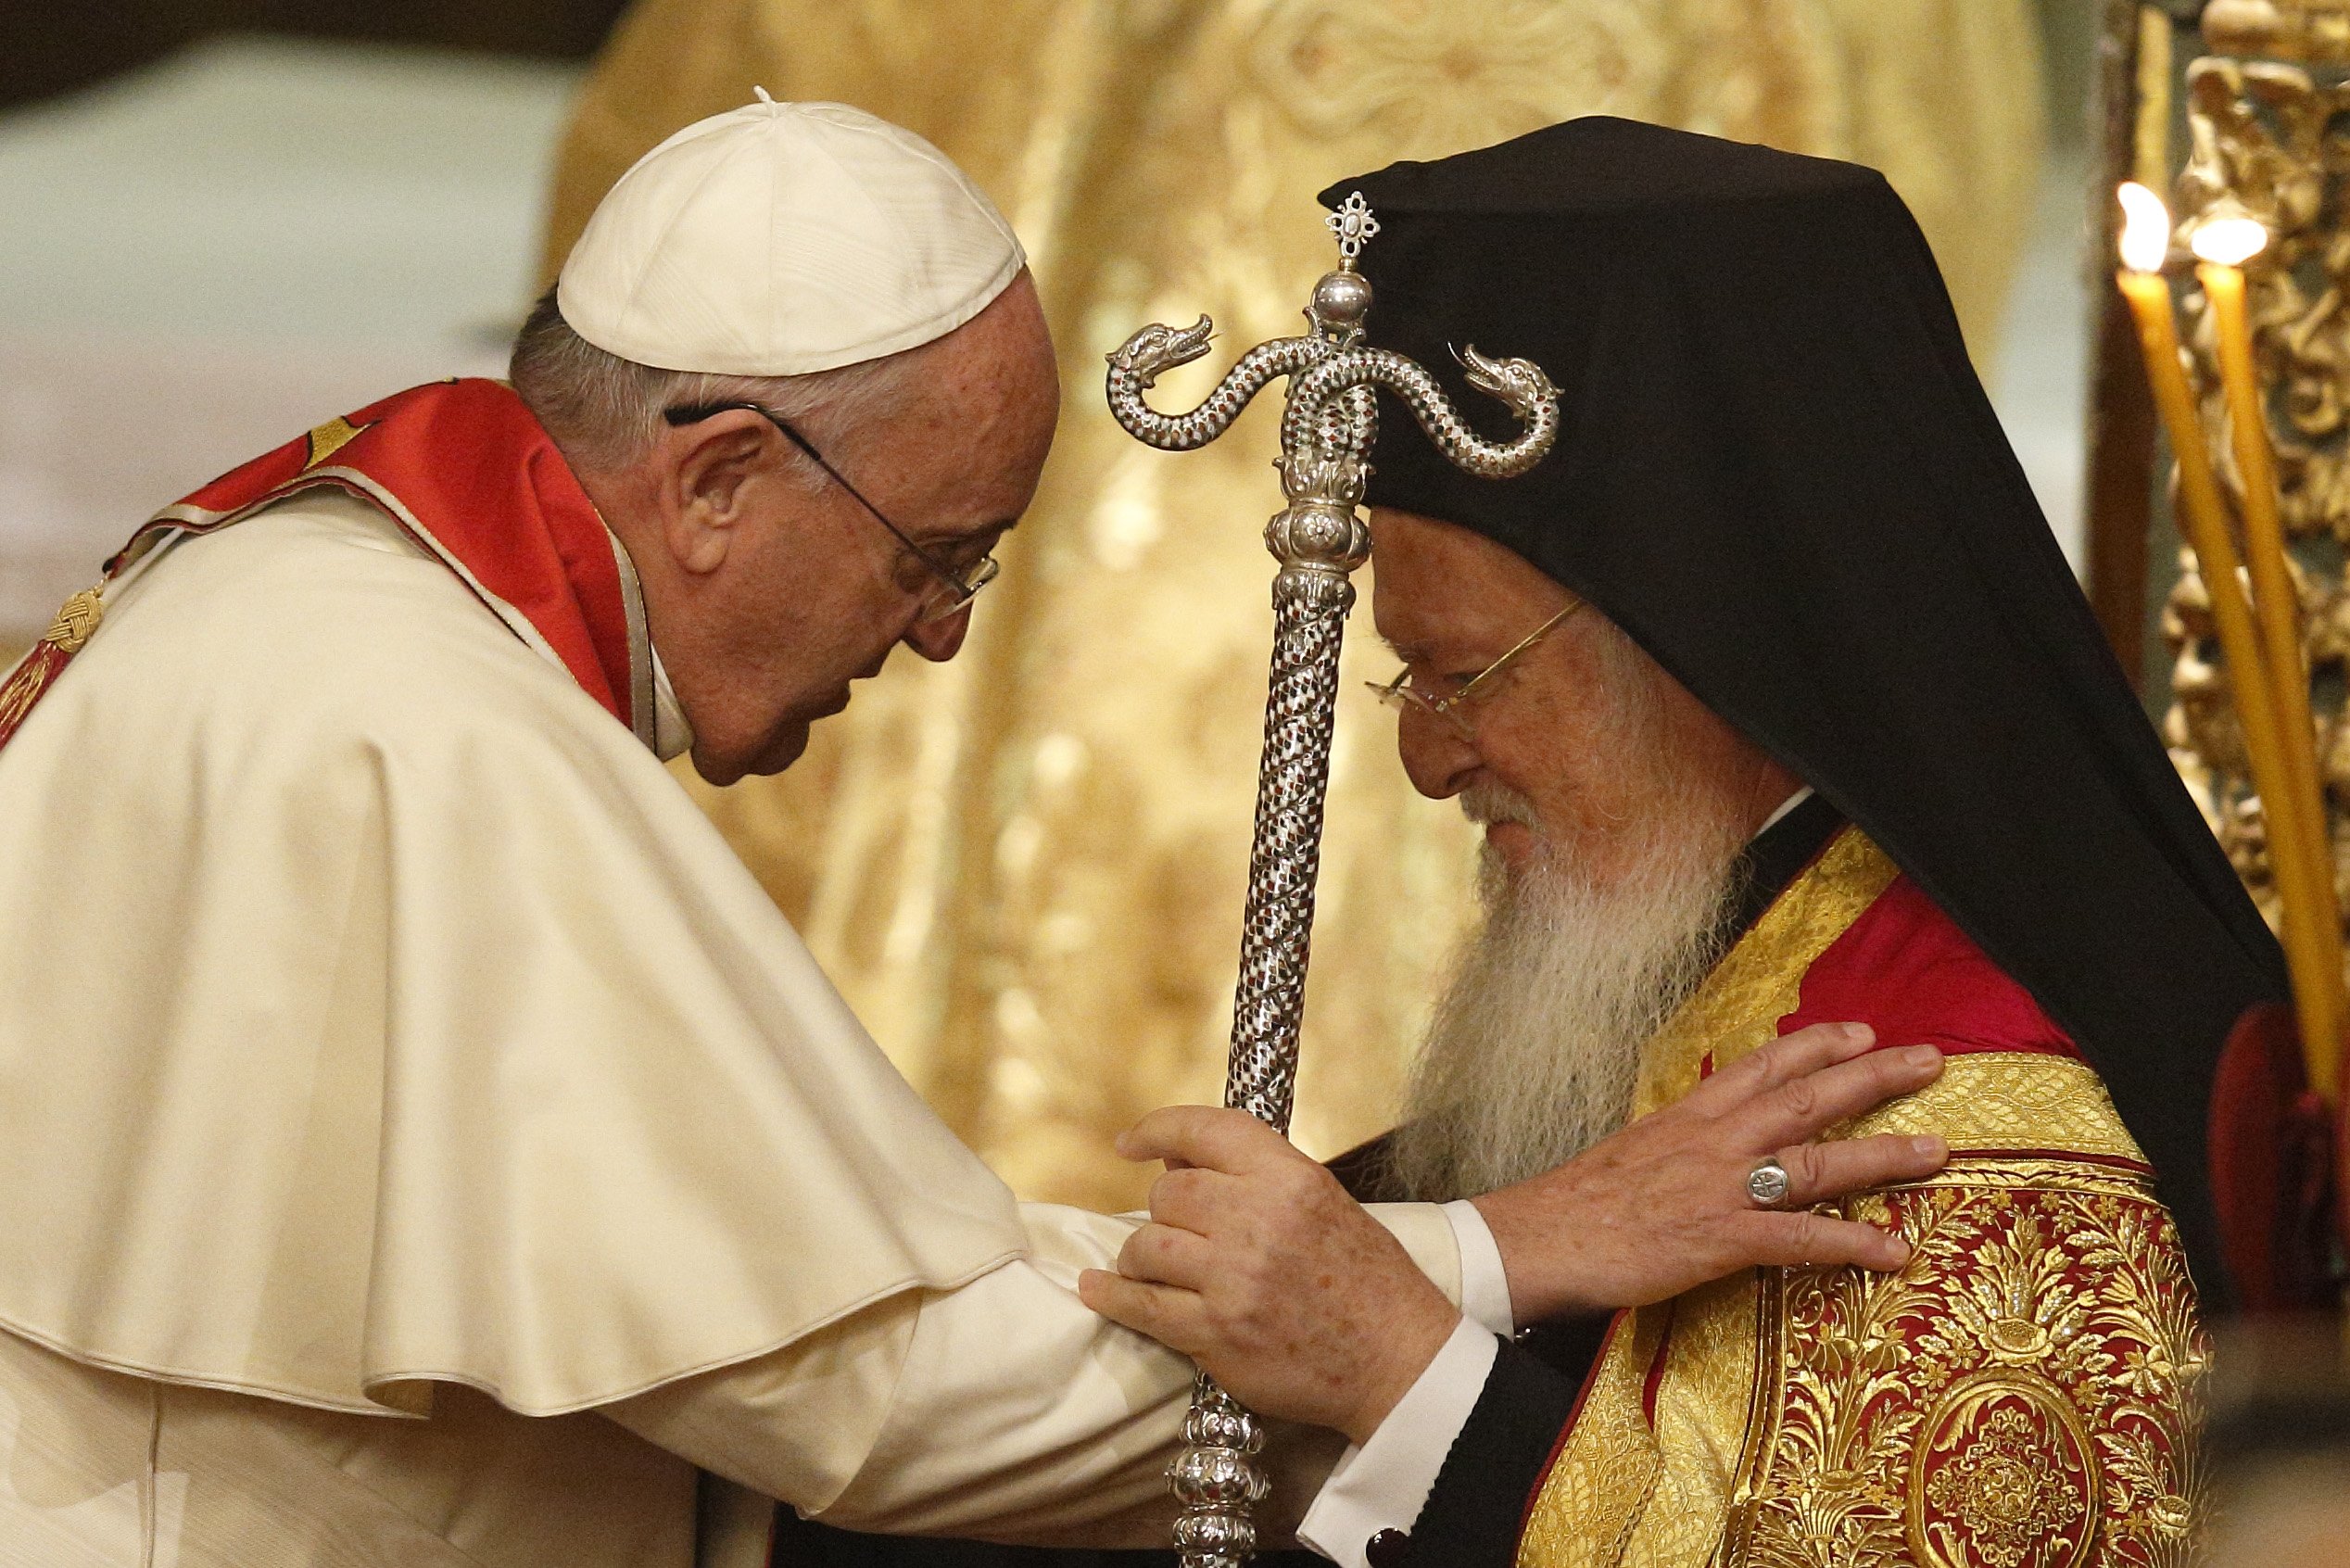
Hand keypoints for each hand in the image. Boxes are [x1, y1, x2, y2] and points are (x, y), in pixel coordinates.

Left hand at [1076, 1106, 1456, 1445]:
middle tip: (1181, 1229)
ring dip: (1143, 1255)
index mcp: (1289, 1178)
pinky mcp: (1216, 1333)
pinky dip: (1112, 1295)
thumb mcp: (1325, 1202)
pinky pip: (1142, 1306)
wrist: (1398, 1360)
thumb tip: (1175, 1164)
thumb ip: (1257, 1178)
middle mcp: (1257, 1220)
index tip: (1132, 1143)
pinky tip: (1097, 1288)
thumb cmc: (1368, 1281)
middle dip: (1165, 1209)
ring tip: (1156, 1265)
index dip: (1158, 1129)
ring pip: (1147, 1246)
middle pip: (1167, 1194)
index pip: (1204, 1131)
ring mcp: (1233, 1279)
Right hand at [1475, 1022, 1947, 1321]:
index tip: (1858, 1030)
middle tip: (1928, 1060)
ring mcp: (1721, 1186)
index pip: (1761, 1065)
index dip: (1815, 1045)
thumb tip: (1699, 1149)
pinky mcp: (1722, 1238)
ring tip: (1937, 1150)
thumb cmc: (1571, 1203)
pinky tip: (1891, 1250)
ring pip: (1818, 1159)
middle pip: (1806, 1096)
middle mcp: (1712, 1140)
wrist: (1535, 1237)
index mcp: (1687, 1115)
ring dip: (1883, 1154)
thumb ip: (1674, 1146)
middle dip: (1872, 1075)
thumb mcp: (1629, 1153)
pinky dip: (1851, 1244)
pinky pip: (1801, 1239)